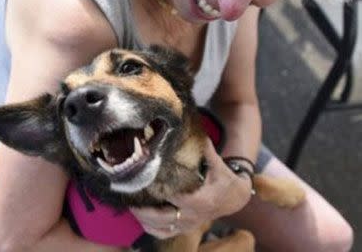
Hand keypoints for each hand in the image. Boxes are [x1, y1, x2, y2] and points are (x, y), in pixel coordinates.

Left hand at [130, 139, 252, 238]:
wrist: (234, 199)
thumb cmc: (224, 179)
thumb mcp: (217, 164)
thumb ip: (205, 149)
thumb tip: (190, 128)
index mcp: (200, 200)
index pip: (174, 196)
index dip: (157, 189)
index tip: (142, 179)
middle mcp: (192, 216)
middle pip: (161, 216)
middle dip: (142, 207)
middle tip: (127, 193)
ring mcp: (187, 225)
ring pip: (159, 227)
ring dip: (142, 217)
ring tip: (128, 202)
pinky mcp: (183, 229)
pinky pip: (162, 234)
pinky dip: (149, 227)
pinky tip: (138, 216)